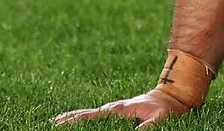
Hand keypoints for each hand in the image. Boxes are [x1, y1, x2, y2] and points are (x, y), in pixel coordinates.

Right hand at [53, 89, 191, 128]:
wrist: (175, 96)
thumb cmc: (168, 108)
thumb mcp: (160, 119)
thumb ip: (147, 128)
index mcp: (120, 109)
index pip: (92, 116)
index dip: (76, 121)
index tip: (59, 124)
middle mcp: (114, 108)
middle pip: (86, 114)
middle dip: (68, 119)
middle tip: (49, 124)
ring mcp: (115, 110)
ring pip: (89, 115)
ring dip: (73, 118)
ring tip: (56, 123)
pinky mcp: (119, 113)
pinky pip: (98, 117)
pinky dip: (85, 119)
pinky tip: (78, 122)